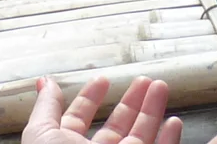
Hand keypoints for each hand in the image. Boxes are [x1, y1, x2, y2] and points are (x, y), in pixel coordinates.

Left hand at [25, 75, 179, 143]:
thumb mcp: (41, 135)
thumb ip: (47, 108)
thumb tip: (45, 82)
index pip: (78, 120)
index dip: (90, 98)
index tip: (103, 80)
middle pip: (115, 127)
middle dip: (130, 102)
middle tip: (145, 79)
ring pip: (140, 137)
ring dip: (152, 111)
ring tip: (161, 86)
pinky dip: (169, 140)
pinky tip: (174, 121)